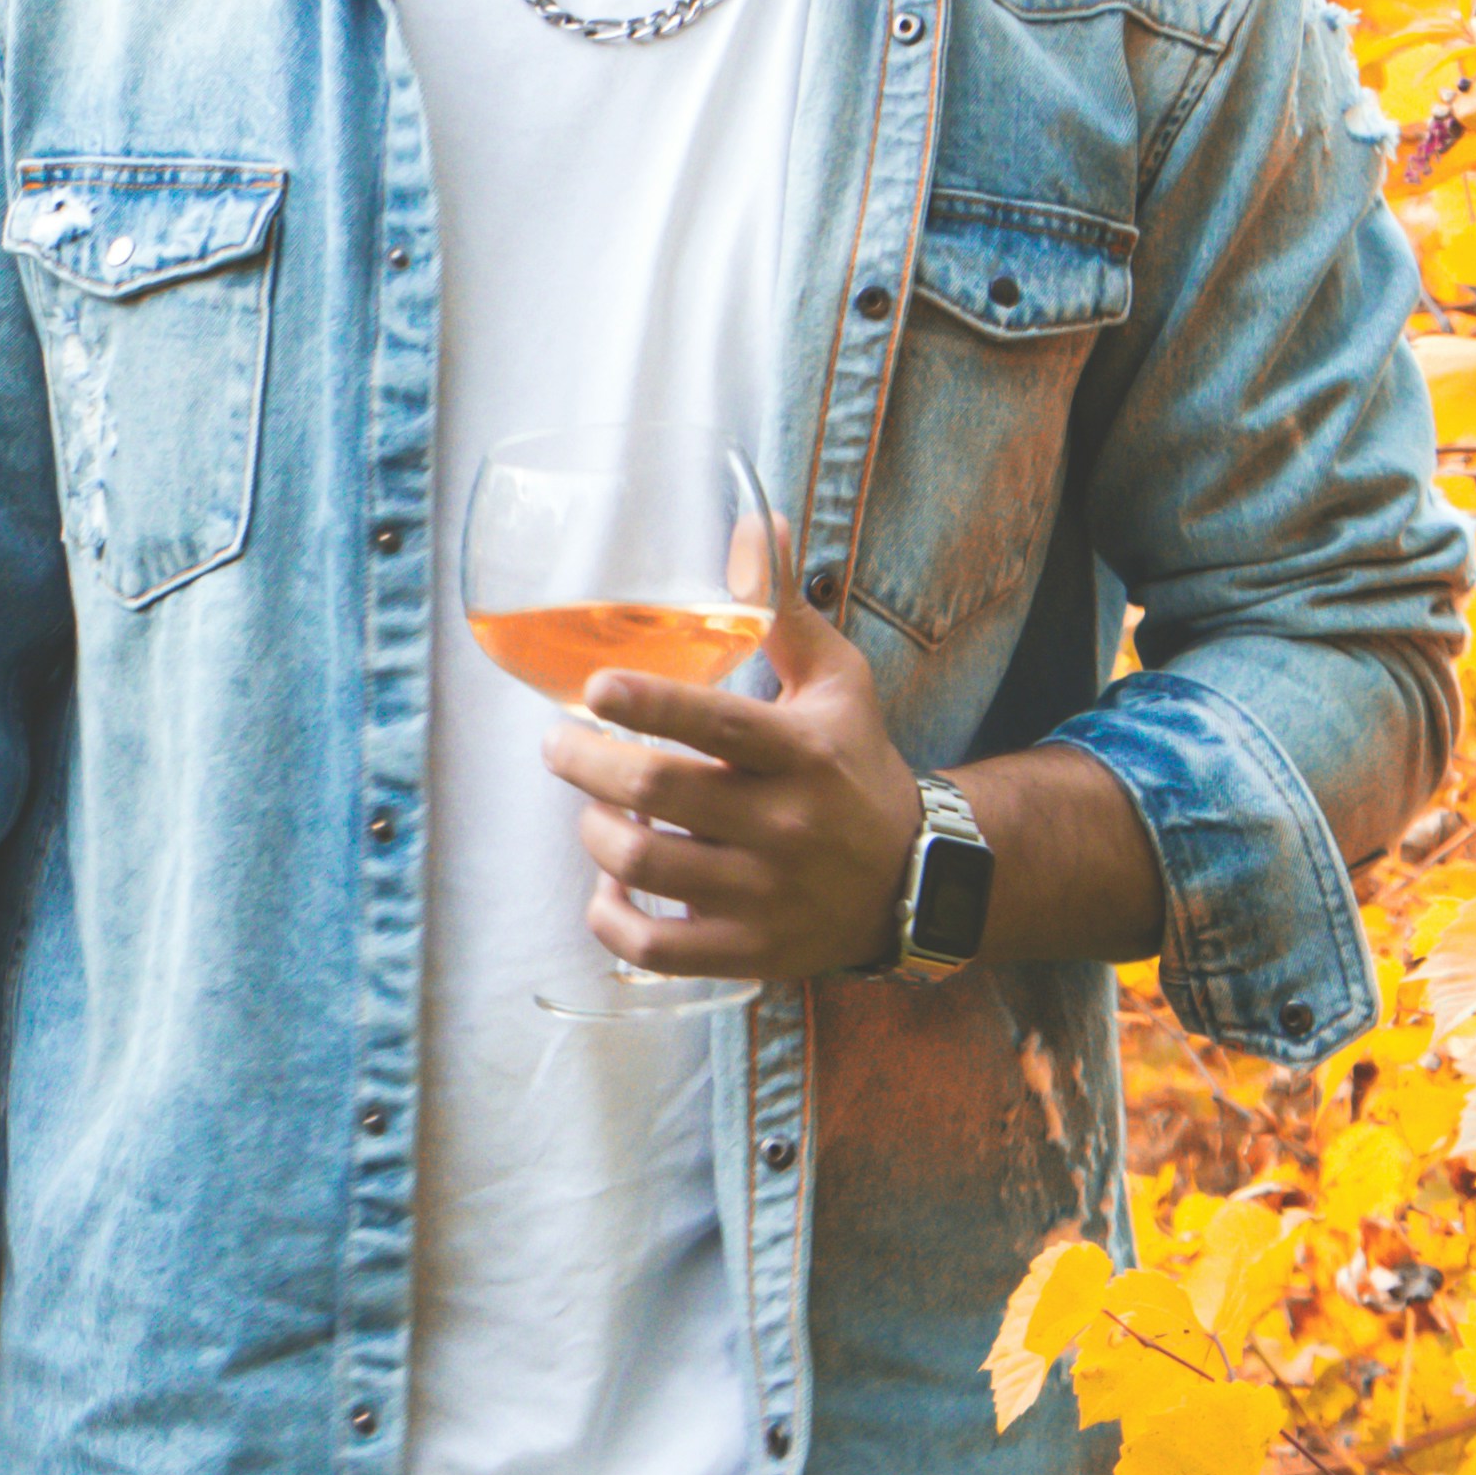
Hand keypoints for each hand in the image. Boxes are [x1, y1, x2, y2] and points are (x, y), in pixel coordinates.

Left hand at [548, 574, 918, 987]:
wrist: (915, 880)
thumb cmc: (856, 767)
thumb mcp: (838, 683)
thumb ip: (784, 610)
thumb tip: (755, 524)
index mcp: (802, 753)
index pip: (717, 725)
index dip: (649, 704)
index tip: (596, 687)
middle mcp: (784, 825)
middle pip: (657, 793)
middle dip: (587, 763)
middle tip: (560, 743)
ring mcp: (765, 895)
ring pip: (643, 864)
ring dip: (595, 830)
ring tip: (594, 806)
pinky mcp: (750, 950)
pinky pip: (653, 946)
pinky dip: (610, 918)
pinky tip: (608, 886)